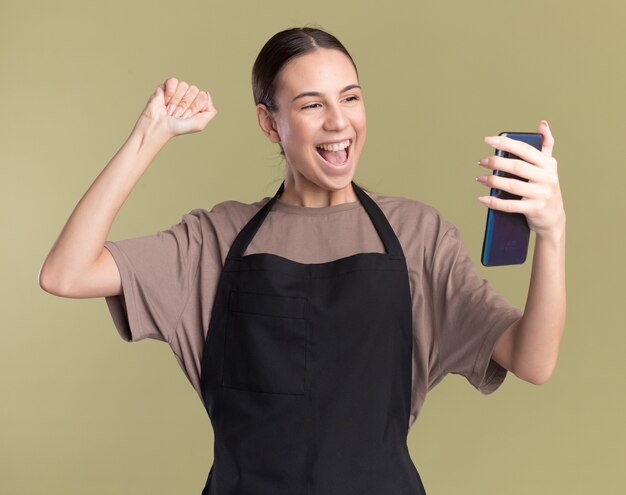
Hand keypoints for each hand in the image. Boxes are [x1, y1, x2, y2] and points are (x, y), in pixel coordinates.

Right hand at [139, 77, 216, 138]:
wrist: (159, 126)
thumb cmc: (178, 128)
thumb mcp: (200, 124)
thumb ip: (210, 111)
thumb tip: (207, 93)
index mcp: (197, 103)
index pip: (203, 96)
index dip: (195, 107)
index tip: (187, 117)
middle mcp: (188, 96)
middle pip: (194, 90)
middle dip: (185, 104)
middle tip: (178, 114)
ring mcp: (177, 91)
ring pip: (184, 85)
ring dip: (176, 100)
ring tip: (170, 109)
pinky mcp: (166, 86)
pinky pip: (173, 81)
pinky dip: (170, 92)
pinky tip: (165, 101)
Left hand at [476, 120, 564, 239]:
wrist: (553, 218)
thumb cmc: (545, 188)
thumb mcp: (549, 166)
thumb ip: (546, 145)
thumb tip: (542, 123)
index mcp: (548, 164)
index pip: (525, 150)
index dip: (506, 143)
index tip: (488, 140)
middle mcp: (547, 178)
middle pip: (517, 167)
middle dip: (496, 162)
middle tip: (481, 161)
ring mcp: (541, 194)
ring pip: (512, 185)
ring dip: (493, 181)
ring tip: (480, 178)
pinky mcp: (535, 209)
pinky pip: (511, 206)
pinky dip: (495, 202)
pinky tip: (483, 198)